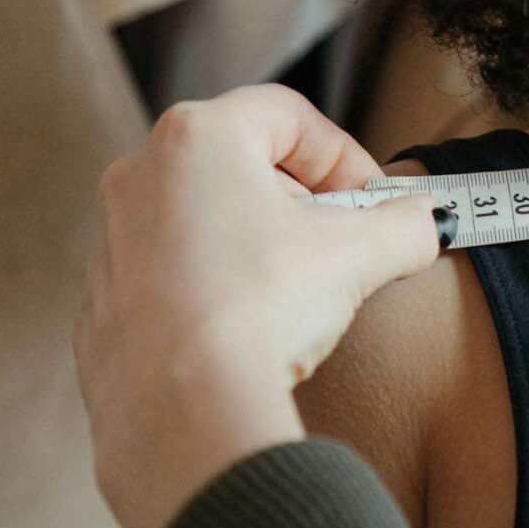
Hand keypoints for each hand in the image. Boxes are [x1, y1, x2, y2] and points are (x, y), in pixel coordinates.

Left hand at [74, 86, 441, 527]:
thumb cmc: (263, 308)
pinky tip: (247, 335)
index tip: (374, 203)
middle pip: (241, 163)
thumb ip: (405, 226)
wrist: (185, 412)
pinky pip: (170, 279)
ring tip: (296, 298)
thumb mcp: (358, 255)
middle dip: (301, 202)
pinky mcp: (100, 303)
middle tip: (341, 247)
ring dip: (255, 246)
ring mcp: (111, 240)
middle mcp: (140, 174)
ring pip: (201, 220)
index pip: (289, 116)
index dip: (344, 156)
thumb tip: (429, 222)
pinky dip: (212, 292)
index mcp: (197, 136)